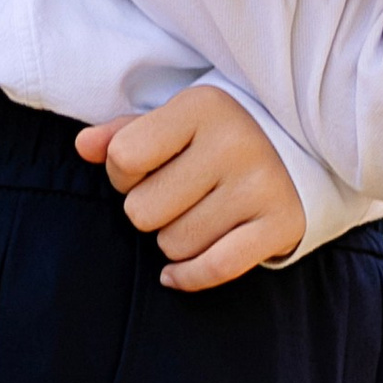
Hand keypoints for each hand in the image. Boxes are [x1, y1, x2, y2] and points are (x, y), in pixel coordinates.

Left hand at [75, 85, 305, 290]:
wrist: (300, 150)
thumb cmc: (216, 138)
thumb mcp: (173, 123)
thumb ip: (123, 134)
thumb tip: (83, 146)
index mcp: (202, 106)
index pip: (122, 158)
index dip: (122, 174)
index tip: (147, 169)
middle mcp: (235, 142)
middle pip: (142, 211)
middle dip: (150, 211)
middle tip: (175, 198)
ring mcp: (261, 185)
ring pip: (174, 245)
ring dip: (175, 240)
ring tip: (197, 216)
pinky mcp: (281, 224)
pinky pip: (214, 268)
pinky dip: (188, 276)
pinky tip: (177, 273)